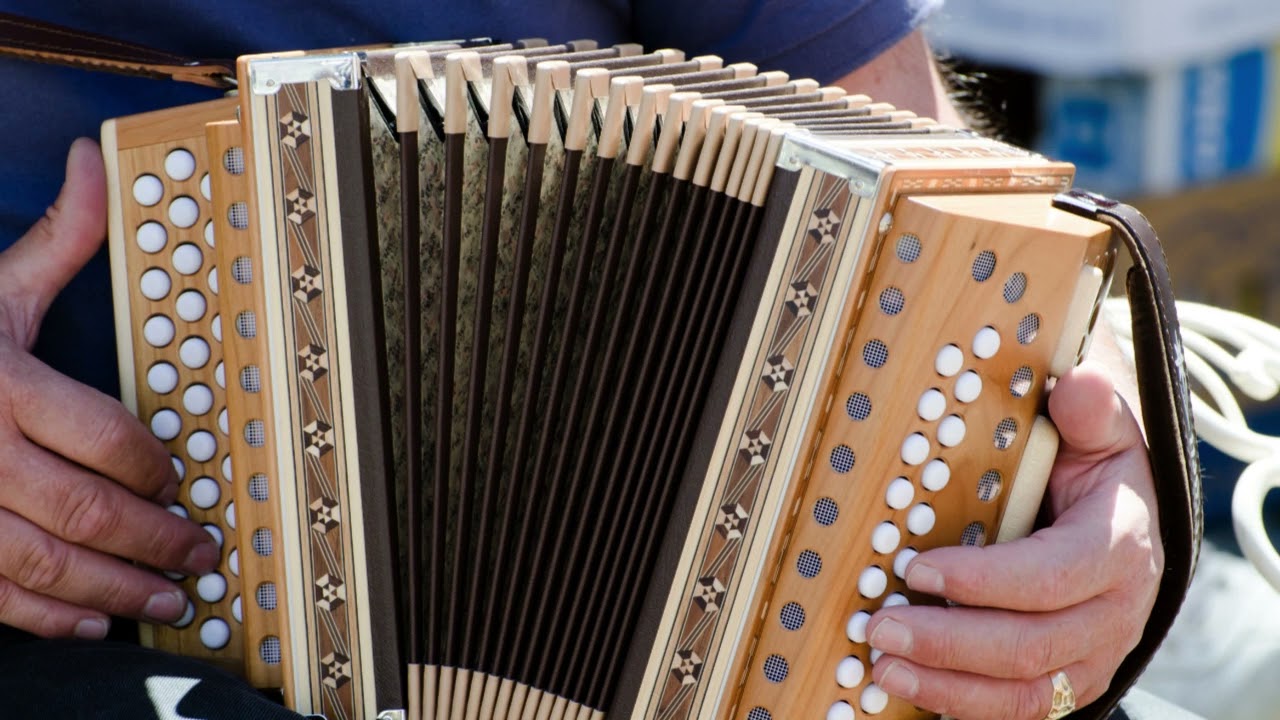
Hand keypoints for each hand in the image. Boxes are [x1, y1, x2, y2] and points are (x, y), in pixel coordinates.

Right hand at [0, 138, 218, 638]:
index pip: (102, 436)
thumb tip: (94, 165)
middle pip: (84, 508)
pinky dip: (45, 618)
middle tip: (200, 552)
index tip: (183, 479)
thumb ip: (55, 237)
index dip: (155, 466)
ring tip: (167, 599)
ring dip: (114, 588)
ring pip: (44, 563)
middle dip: (154, 539)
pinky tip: (90, 621)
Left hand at [866, 360, 1161, 719]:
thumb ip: (1089, 410)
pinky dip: (962, 704)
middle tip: (880, 624)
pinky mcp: (1070, 682)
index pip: (1052, 576)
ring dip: (947, 684)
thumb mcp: (1100, 433)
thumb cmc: (1097, 473)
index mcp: (1118, 547)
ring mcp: (1094, 656)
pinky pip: (1019, 710)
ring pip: (1025, 692)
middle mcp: (1114, 614)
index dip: (983, 580)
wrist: (1126, 524)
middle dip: (948, 640)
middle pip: (1030, 645)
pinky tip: (908, 685)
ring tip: (881, 664)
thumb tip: (1077, 384)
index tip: (917, 566)